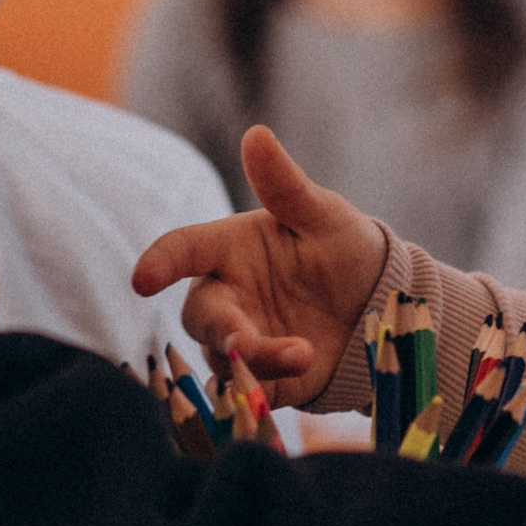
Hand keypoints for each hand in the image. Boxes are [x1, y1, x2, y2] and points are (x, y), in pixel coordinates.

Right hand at [133, 126, 387, 407]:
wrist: (383, 306)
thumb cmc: (344, 248)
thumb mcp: (322, 214)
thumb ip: (285, 185)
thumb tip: (256, 133)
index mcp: (229, 249)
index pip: (183, 250)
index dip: (161, 263)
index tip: (142, 279)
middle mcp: (227, 295)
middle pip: (199, 315)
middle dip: (221, 328)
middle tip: (246, 340)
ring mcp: (242, 339)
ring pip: (222, 358)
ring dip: (254, 360)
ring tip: (301, 354)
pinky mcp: (264, 380)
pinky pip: (248, 392)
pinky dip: (264, 391)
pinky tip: (298, 377)